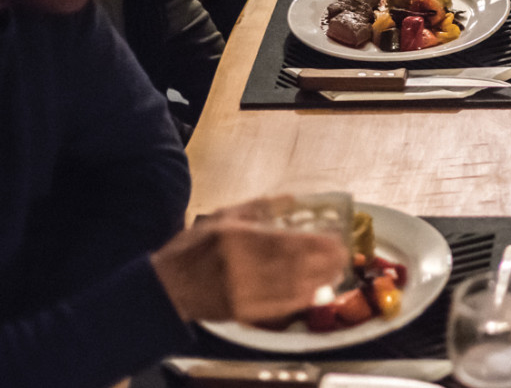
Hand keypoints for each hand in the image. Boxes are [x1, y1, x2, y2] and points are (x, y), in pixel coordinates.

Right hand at [150, 199, 347, 322]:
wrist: (166, 288)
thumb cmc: (193, 249)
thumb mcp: (221, 218)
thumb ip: (257, 207)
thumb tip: (290, 198)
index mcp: (239, 240)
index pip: (286, 241)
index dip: (315, 243)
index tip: (335, 238)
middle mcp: (244, 266)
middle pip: (294, 265)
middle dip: (324, 261)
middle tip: (343, 255)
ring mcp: (244, 292)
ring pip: (291, 287)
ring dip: (318, 280)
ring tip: (337, 272)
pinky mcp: (243, 311)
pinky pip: (279, 307)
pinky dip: (301, 300)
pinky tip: (316, 293)